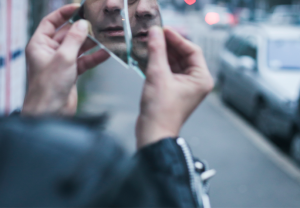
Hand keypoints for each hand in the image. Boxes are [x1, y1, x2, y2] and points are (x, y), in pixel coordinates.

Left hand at [22, 4, 109, 115]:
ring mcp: (62, 62)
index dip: (63, 13)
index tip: (78, 8)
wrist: (51, 112)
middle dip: (82, 30)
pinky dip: (95, 57)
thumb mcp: (63, 58)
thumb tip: (83, 24)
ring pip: (78, 48)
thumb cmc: (49, 86)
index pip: (51, 22)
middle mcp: (50, 52)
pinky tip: (106, 54)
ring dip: (91, 44)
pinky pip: (84, 61)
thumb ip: (74, 39)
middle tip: (97, 25)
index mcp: (40, 45)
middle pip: (67, 35)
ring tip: (105, 38)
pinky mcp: (72, 72)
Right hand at [136, 26, 213, 148]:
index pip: (192, 50)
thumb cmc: (161, 111)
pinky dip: (158, 63)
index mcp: (201, 79)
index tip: (163, 30)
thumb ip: (157, 51)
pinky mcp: (173, 90)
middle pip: (183, 55)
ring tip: (148, 43)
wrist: (153, 132)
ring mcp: (184, 86)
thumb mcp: (158, 75)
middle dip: (168, 45)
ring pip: (174, 63)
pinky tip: (147, 56)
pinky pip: (167, 71)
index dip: (177, 38)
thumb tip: (155, 32)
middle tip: (153, 34)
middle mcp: (196, 82)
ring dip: (161, 54)